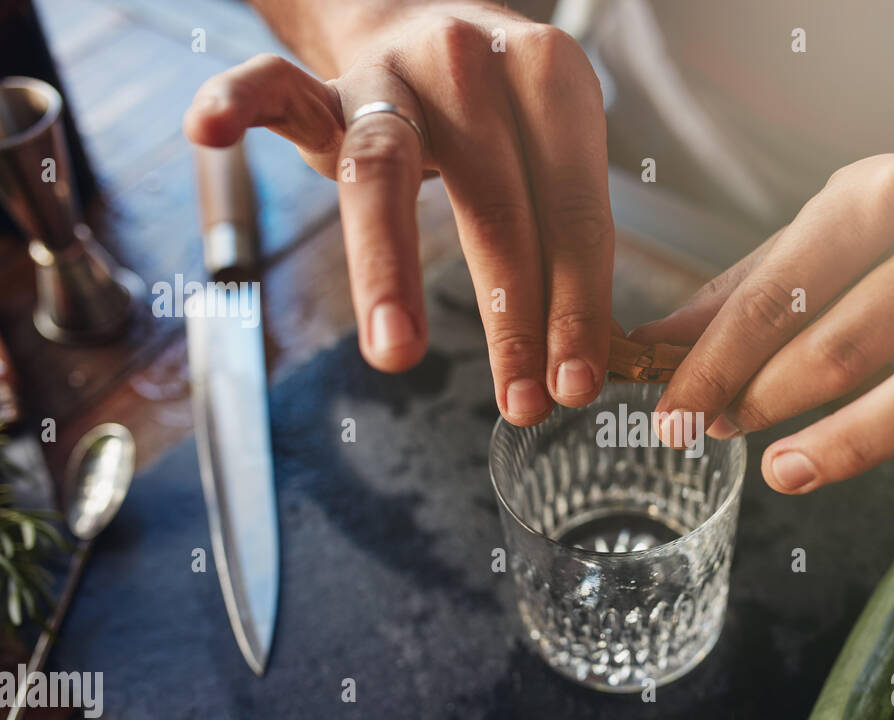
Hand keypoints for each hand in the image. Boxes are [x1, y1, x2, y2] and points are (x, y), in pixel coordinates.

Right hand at [183, 1, 612, 423]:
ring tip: (397, 353)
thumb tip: (579, 366)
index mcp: (551, 83)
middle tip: (522, 402)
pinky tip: (209, 131)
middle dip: (512, 318)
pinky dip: (237, 102)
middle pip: (492, 206)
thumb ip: (567, 241)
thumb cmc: (498, 117)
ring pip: (381, 168)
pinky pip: (271, 86)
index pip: (572, 212)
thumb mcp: (551, 157)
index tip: (575, 385)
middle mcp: (470, 67)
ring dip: (389, 266)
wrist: (422, 15)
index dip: (576, 306)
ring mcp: (388, 72)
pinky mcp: (319, 85)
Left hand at [631, 155, 893, 514]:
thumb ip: (743, 290)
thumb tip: (650, 345)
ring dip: (859, 438)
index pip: (781, 291)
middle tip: (722, 436)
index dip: (718, 361)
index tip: (672, 414)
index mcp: (880, 197)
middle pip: (850, 341)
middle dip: (770, 398)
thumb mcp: (821, 234)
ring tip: (785, 474)